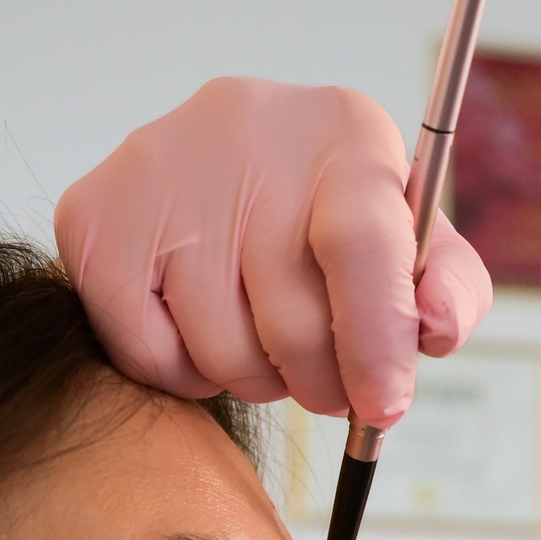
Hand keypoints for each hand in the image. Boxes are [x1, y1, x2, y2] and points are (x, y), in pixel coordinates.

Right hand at [54, 78, 493, 424]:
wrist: (235, 166)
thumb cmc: (333, 217)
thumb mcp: (412, 241)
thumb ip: (448, 288)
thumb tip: (435, 331)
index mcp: (343, 132)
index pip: (360, 245)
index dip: (375, 342)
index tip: (384, 407)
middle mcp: (243, 132)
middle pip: (290, 320)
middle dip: (322, 382)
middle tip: (332, 385)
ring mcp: (156, 170)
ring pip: (220, 349)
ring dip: (255, 377)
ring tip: (265, 340)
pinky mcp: (92, 217)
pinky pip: (147, 354)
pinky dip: (185, 371)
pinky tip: (204, 329)